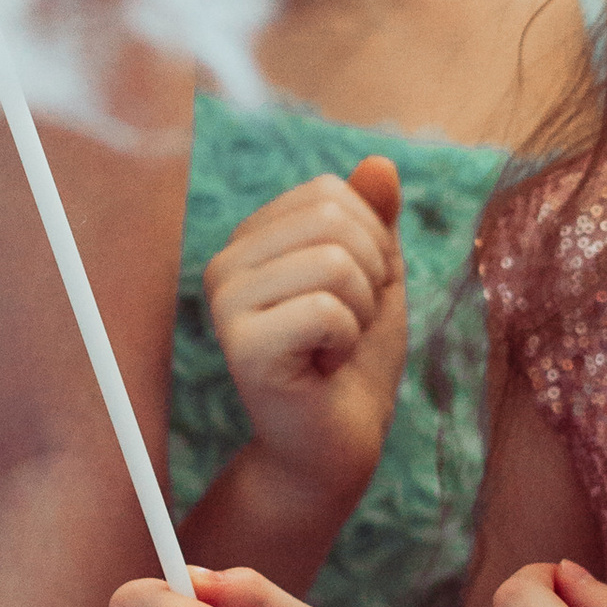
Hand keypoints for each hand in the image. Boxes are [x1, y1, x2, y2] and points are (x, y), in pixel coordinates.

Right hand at [202, 157, 406, 523]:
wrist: (338, 444)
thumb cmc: (355, 362)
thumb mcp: (378, 276)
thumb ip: (375, 219)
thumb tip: (380, 163)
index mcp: (253, 239)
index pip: (332, 193)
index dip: (371, 244)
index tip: (353, 297)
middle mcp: (226, 262)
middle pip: (333, 219)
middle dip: (370, 276)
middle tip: (347, 325)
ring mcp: (226, 303)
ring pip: (334, 262)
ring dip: (360, 312)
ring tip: (333, 346)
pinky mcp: (240, 344)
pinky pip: (325, 308)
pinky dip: (346, 342)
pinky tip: (320, 368)